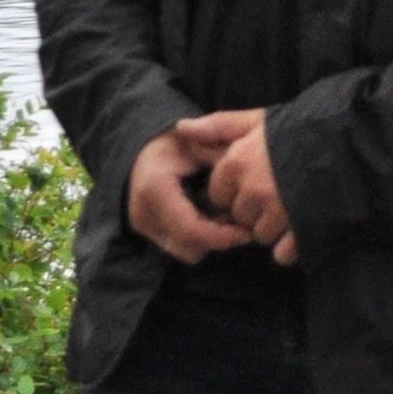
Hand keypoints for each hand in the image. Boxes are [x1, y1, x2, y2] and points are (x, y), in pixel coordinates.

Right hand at [126, 124, 254, 265]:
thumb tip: (249, 179)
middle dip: (218, 239)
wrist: (144, 148)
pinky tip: (210, 218)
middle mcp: (143, 213)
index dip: (222, 236)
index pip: (191, 230)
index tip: (247, 232)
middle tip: (240, 222)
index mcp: (156, 189)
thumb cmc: (176, 142)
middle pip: (189, 246)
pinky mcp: (146, 232)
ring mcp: (143, 225)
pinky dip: (198, 239)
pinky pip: (179, 246)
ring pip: (185, 251)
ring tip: (225, 217)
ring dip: (209, 241)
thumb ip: (222, 159)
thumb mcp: (201, 142)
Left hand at [176, 109, 299, 265]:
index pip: (217, 195)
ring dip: (272, 228)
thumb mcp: (257, 120)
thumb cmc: (299, 127)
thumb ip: (219, 125)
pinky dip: (289, 247)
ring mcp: (277, 212)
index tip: (253, 182)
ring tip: (291, 208)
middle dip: (252, 211)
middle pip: (238, 217)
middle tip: (275, 194)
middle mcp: (252, 190)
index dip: (233, 191)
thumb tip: (181, 127)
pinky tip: (300, 228)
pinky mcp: (300, 230)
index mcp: (236, 164)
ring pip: (259, 235)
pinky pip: (282, 253)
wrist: (348, 139)